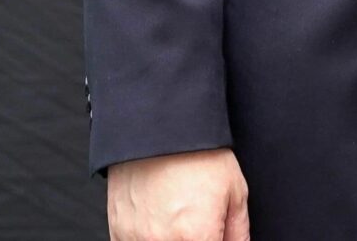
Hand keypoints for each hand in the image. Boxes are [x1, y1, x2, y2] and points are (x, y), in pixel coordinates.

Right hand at [107, 148, 249, 240]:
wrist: (157, 126)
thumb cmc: (197, 153)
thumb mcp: (234, 189)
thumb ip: (238, 231)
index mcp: (196, 236)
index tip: (214, 235)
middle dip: (194, 238)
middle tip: (196, 221)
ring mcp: (136, 238)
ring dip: (170, 238)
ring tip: (177, 216)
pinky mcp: (117, 231)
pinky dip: (147, 238)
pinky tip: (159, 219)